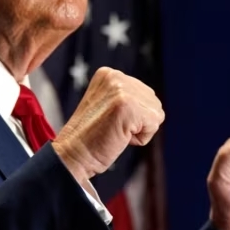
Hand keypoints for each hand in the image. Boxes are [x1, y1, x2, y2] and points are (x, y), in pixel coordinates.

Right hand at [52, 67, 164, 181]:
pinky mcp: (128, 106)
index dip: (133, 115)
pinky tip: (119, 137)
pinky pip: (154, 125)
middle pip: (153, 102)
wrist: (73, 155)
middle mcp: (115, 77)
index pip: (145, 94)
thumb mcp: (107, 105)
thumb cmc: (91, 137)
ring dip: (140, 130)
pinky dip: (141, 138)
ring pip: (156, 114)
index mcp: (109, 74)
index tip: (109, 120)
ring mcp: (121, 90)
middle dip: (139, 121)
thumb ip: (127, 96)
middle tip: (112, 128)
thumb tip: (153, 101)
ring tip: (115, 132)